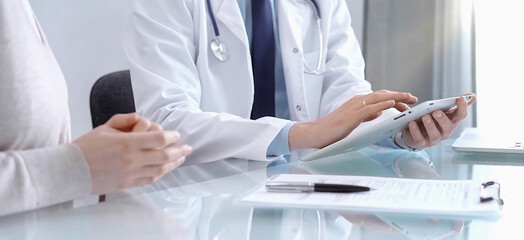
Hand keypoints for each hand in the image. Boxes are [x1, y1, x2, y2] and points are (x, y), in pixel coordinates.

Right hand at [73, 113, 191, 194]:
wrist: (71, 170)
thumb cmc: (87, 147)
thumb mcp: (106, 126)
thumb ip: (127, 119)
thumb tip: (143, 120)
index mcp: (127, 142)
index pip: (159, 138)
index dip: (171, 136)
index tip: (176, 134)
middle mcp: (132, 159)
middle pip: (165, 155)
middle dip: (179, 150)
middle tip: (188, 147)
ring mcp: (131, 173)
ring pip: (161, 169)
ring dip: (174, 163)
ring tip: (182, 158)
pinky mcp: (128, 184)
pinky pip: (151, 178)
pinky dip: (162, 173)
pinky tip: (167, 168)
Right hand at [289, 90, 417, 149]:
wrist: (315, 133)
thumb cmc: (331, 130)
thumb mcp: (352, 121)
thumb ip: (365, 115)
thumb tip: (378, 112)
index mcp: (357, 103)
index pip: (380, 97)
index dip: (395, 97)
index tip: (407, 102)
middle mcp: (357, 101)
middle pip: (383, 94)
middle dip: (400, 95)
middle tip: (414, 99)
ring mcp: (354, 107)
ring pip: (379, 97)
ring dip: (396, 97)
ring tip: (408, 98)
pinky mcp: (352, 115)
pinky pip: (371, 107)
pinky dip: (383, 103)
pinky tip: (392, 103)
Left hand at [400, 94, 475, 149]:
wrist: (415, 133)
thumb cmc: (431, 120)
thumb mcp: (443, 111)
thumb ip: (455, 104)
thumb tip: (472, 96)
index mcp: (451, 122)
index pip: (461, 116)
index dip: (462, 108)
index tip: (461, 98)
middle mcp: (445, 132)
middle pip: (448, 127)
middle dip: (442, 119)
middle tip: (436, 112)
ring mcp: (433, 139)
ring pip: (434, 135)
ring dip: (430, 125)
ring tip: (425, 117)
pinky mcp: (421, 142)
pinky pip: (419, 138)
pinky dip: (415, 131)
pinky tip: (412, 123)